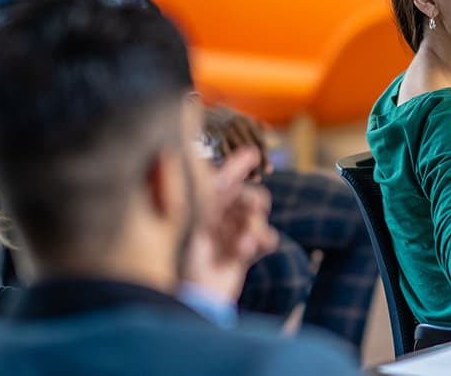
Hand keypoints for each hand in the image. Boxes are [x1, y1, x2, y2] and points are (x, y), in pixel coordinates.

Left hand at [183, 147, 279, 300]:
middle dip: (252, 200)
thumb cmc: (184, 256)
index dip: (237, 165)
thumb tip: (220, 158)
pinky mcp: (243, 254)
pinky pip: (266, 239)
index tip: (253, 154)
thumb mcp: (196, 217)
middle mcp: (217, 218)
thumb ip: (213, 189)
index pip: (223, 179)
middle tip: (254, 206)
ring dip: (254, 228)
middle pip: (247, 197)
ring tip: (241, 245)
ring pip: (257, 217)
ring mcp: (230, 236)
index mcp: (201, 206)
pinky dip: (260, 243)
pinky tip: (245, 252)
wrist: (192, 296)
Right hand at [203, 105, 270, 176]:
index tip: (268, 171)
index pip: (259, 141)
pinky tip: (230, 173)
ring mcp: (224, 127)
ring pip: (236, 150)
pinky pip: (221, 149)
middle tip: (258, 179)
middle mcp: (237, 123)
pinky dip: (227, 161)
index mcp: (246, 121)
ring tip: (246, 179)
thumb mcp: (239, 116)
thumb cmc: (222, 117)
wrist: (199, 111)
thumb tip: (269, 129)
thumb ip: (255, 123)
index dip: (265, 157)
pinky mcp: (212, 132)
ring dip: (241, 166)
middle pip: (249, 148)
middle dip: (254, 165)